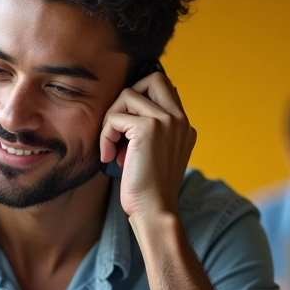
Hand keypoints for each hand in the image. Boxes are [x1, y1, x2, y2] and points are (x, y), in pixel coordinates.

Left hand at [100, 70, 195, 221]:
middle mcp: (179, 119)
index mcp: (184, 125)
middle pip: (153, 78)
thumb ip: (149, 132)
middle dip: (128, 97)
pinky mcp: (148, 128)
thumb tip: (123, 115)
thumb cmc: (148, 190)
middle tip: (118, 125)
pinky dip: (105, 136)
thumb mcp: (153, 155)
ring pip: (127, 95)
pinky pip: (115, 118)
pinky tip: (108, 157)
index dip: (140, 99)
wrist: (155, 211)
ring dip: (111, 120)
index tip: (126, 127)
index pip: (164, 88)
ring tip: (112, 147)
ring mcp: (166, 121)